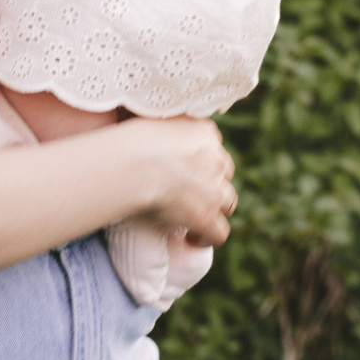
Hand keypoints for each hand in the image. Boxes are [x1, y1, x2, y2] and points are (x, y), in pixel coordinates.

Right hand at [122, 116, 236, 245]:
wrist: (136, 163)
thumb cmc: (131, 140)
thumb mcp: (151, 120)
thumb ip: (162, 126)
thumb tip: (150, 125)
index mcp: (205, 133)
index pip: (212, 147)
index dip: (199, 161)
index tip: (184, 170)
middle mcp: (216, 159)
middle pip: (223, 173)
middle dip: (211, 183)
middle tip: (189, 194)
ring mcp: (214, 189)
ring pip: (227, 202)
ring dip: (214, 210)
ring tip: (194, 219)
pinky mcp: (207, 216)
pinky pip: (219, 232)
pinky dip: (208, 237)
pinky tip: (193, 239)